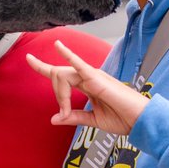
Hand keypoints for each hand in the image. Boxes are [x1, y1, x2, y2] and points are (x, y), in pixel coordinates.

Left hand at [26, 39, 147, 135]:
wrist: (140, 122)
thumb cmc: (122, 119)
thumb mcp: (93, 120)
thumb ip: (74, 117)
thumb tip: (54, 119)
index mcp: (87, 85)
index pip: (61, 74)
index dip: (43, 66)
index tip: (29, 58)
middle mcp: (88, 77)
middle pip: (59, 74)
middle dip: (49, 81)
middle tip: (62, 109)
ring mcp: (93, 76)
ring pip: (63, 75)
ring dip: (60, 94)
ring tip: (67, 110)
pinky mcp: (97, 78)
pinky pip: (79, 65)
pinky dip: (68, 55)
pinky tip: (58, 45)